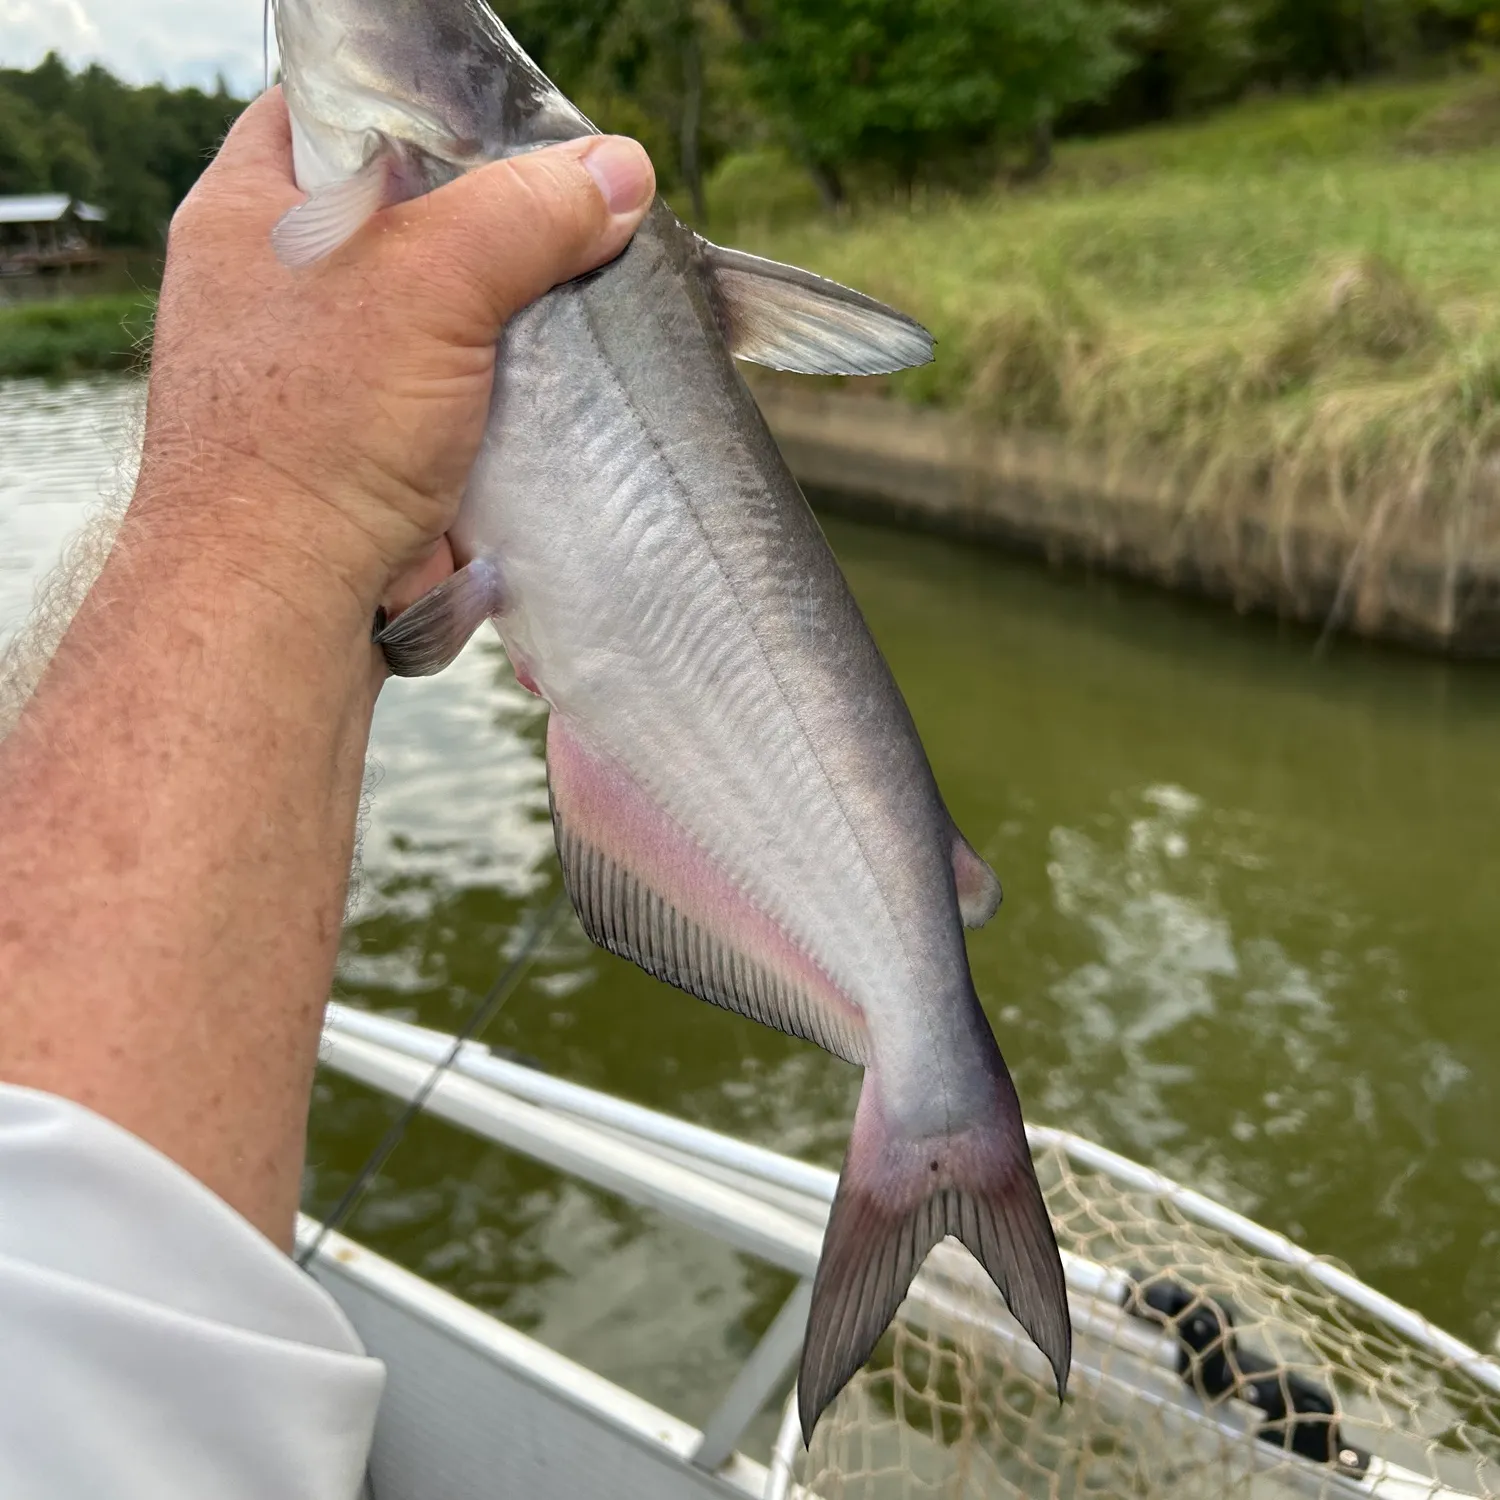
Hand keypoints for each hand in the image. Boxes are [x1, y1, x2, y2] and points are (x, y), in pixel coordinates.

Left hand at [133, 87, 654, 621]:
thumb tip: (622, 175)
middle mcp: (280, 287)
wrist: (292, 593)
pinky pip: (459, 395)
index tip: (499, 127)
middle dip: (489, 225)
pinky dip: (507, 393)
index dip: (412, 108)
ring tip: (584, 301)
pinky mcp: (378, 446)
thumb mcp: (430, 282)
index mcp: (251, 213)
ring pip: (442, 316)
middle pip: (406, 219)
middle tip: (569, 217)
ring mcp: (330, 374)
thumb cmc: (321, 421)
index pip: (328, 113)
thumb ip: (526, 215)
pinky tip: (563, 385)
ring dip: (508, 321)